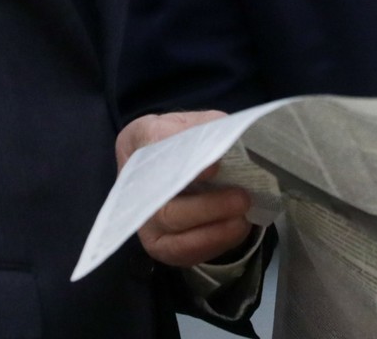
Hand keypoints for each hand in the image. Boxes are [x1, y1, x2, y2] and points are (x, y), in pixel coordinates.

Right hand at [117, 111, 253, 267]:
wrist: (177, 165)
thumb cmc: (184, 139)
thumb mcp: (194, 122)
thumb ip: (207, 126)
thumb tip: (224, 138)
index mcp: (138, 141)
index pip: (154, 148)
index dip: (183, 159)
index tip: (215, 166)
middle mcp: (133, 183)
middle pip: (164, 208)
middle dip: (206, 208)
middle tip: (242, 199)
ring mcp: (144, 220)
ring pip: (173, 237)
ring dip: (213, 232)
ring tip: (243, 219)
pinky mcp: (161, 244)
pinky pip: (183, 253)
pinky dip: (213, 245)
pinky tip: (236, 229)